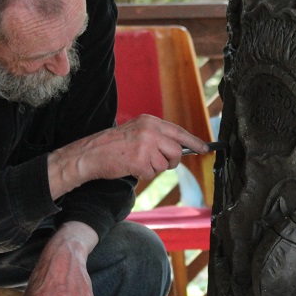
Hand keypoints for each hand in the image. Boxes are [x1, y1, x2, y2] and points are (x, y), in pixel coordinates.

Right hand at [47, 114, 208, 197]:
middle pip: (176, 151)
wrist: (90, 154)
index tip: (205, 150)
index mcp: (149, 121)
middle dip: (171, 162)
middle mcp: (150, 130)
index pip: (178, 132)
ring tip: (136, 162)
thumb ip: (156, 136)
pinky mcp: (140, 160)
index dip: (194, 142)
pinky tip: (130, 167)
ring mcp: (145, 145)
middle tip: (158, 163)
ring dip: (153, 169)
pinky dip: (143, 174)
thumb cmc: (113, 146)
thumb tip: (179, 149)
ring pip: (165, 165)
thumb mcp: (136, 132)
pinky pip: (152, 173)